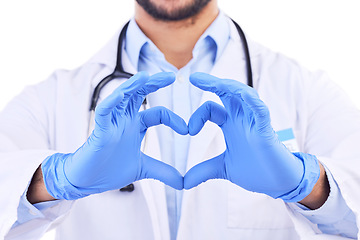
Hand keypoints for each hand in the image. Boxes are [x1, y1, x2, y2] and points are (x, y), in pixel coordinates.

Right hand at [42, 72, 186, 199]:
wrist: (88, 181)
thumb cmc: (111, 170)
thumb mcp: (144, 169)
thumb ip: (164, 172)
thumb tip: (183, 183)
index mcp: (136, 125)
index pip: (158, 114)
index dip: (173, 119)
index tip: (187, 130)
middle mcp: (125, 120)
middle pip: (139, 95)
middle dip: (153, 83)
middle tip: (171, 75)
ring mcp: (112, 124)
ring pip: (121, 98)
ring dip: (132, 86)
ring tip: (145, 76)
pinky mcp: (99, 132)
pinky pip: (103, 113)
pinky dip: (110, 103)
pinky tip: (120, 95)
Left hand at [184, 73, 319, 201]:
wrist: (277, 183)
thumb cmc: (254, 170)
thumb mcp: (222, 169)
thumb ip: (203, 171)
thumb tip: (183, 182)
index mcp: (230, 124)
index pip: (211, 109)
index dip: (197, 117)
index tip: (189, 131)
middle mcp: (241, 118)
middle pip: (227, 93)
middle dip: (212, 83)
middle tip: (193, 77)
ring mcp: (254, 122)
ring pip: (244, 95)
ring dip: (230, 87)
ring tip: (214, 82)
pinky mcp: (266, 131)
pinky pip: (261, 111)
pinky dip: (254, 102)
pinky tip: (244, 95)